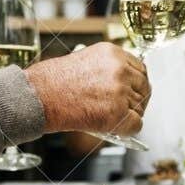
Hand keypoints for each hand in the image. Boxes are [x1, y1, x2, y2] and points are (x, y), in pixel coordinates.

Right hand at [24, 42, 149, 134]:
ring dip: (130, 115)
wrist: (39, 95)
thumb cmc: (53, 81)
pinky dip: (127, 130)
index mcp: (113, 53)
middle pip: (144, 87)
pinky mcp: (117, 114)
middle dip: (138, 99)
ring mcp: (120, 92)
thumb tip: (122, 84)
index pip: (140, 68)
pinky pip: (136, 125)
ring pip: (140, 107)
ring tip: (114, 118)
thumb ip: (107, 69)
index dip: (137, 83)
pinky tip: (115, 128)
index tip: (133, 91)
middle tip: (127, 109)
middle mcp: (120, 70)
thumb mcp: (85, 60)